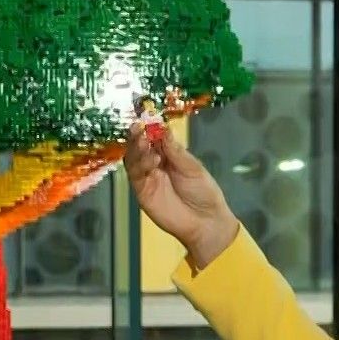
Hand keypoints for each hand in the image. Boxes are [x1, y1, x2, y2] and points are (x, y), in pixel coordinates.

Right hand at [122, 123, 239, 268]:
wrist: (205, 222)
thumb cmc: (204, 192)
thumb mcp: (193, 168)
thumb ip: (176, 151)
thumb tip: (164, 129)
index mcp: (169, 155)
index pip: (154, 137)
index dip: (149, 127)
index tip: (147, 117)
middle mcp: (155, 164)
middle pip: (139, 146)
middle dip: (137, 136)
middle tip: (138, 127)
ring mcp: (147, 178)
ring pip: (133, 159)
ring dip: (136, 148)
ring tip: (145, 142)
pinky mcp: (142, 192)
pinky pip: (135, 176)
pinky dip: (139, 165)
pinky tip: (151, 160)